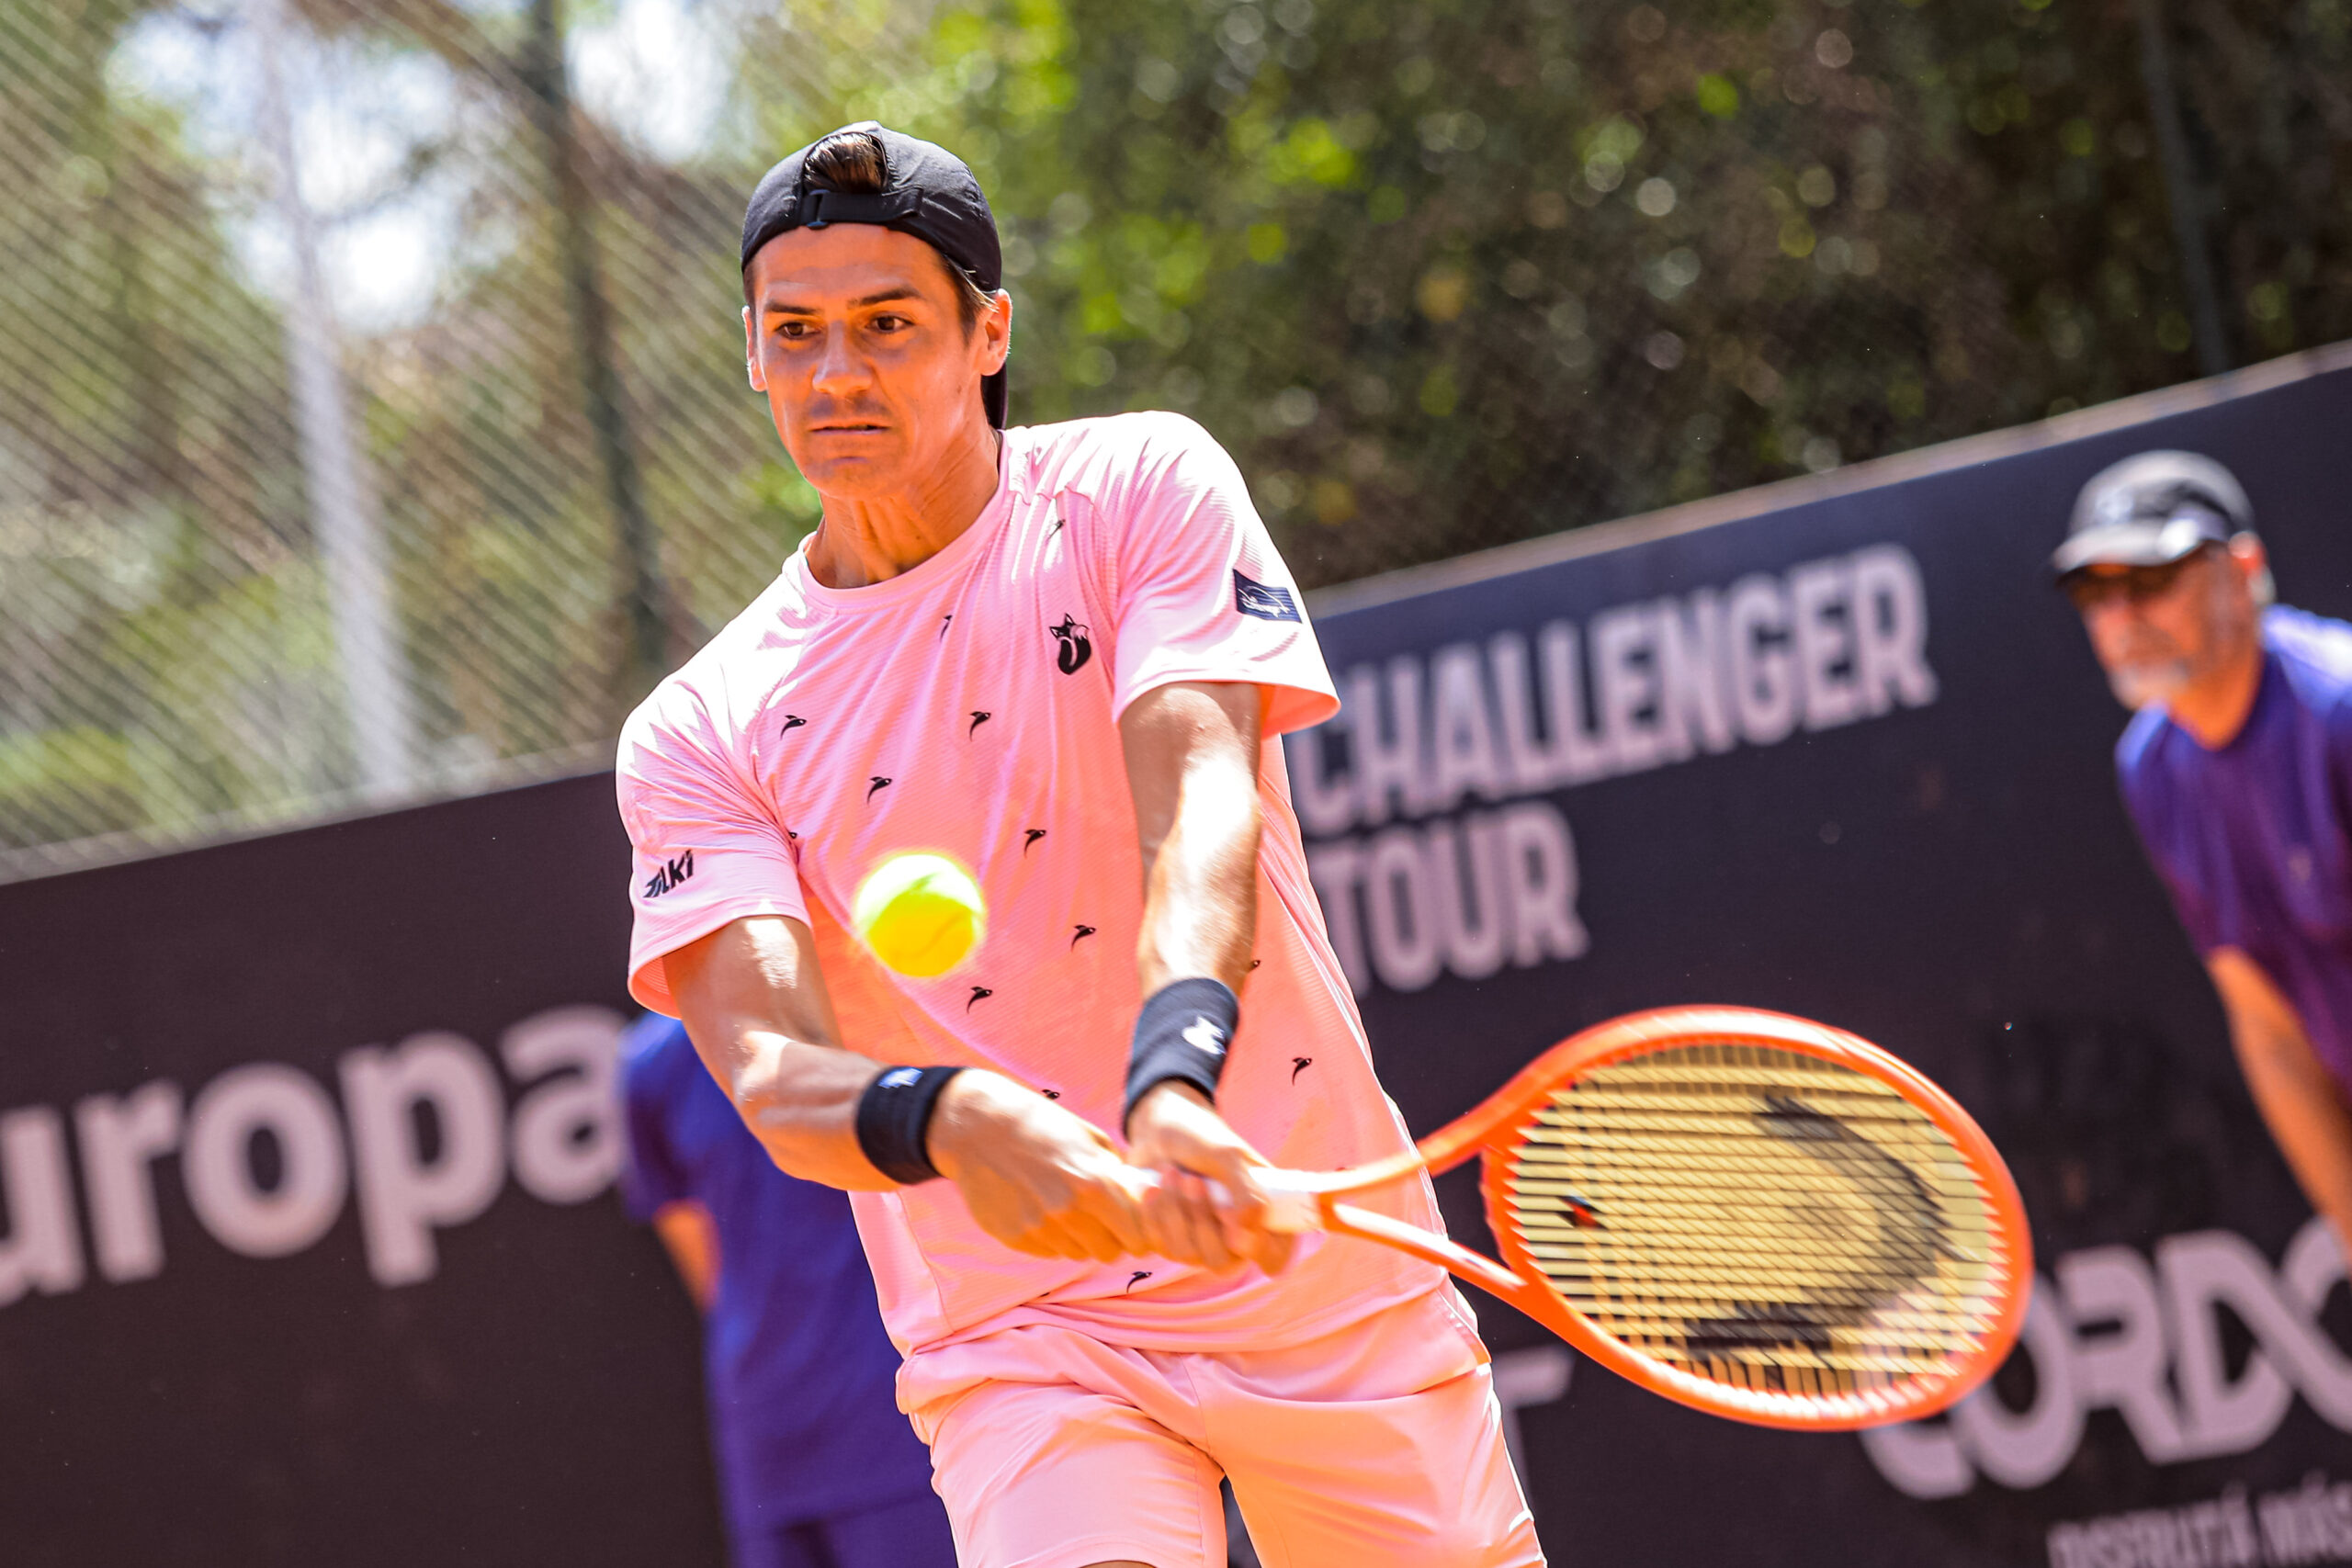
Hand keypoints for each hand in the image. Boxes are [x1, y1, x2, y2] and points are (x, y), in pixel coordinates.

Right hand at [926, 1071, 1155, 1263]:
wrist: (978, 1127)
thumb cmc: (1041, 1125)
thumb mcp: (1089, 1138)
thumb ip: (1118, 1172)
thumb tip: (1143, 1200)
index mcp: (1094, 1184)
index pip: (1136, 1236)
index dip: (1140, 1236)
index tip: (1136, 1230)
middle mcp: (1067, 1211)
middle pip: (1108, 1253)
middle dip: (1110, 1241)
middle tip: (1102, 1222)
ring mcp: (1037, 1228)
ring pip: (1076, 1254)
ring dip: (1079, 1238)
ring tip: (1065, 1208)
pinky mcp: (1013, 1237)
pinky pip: (1047, 1251)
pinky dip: (1050, 1237)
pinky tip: (1039, 1208)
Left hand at [1124, 1082, 1294, 1275]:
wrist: (1162, 1128)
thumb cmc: (1203, 1137)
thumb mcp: (1229, 1157)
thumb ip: (1245, 1194)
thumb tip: (1246, 1233)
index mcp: (1266, 1216)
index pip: (1276, 1256)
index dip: (1258, 1249)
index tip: (1232, 1220)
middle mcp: (1237, 1238)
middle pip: (1224, 1263)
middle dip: (1201, 1220)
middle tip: (1192, 1179)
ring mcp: (1203, 1243)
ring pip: (1188, 1255)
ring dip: (1174, 1212)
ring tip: (1170, 1172)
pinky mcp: (1172, 1240)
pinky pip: (1161, 1247)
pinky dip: (1154, 1215)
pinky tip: (1152, 1187)